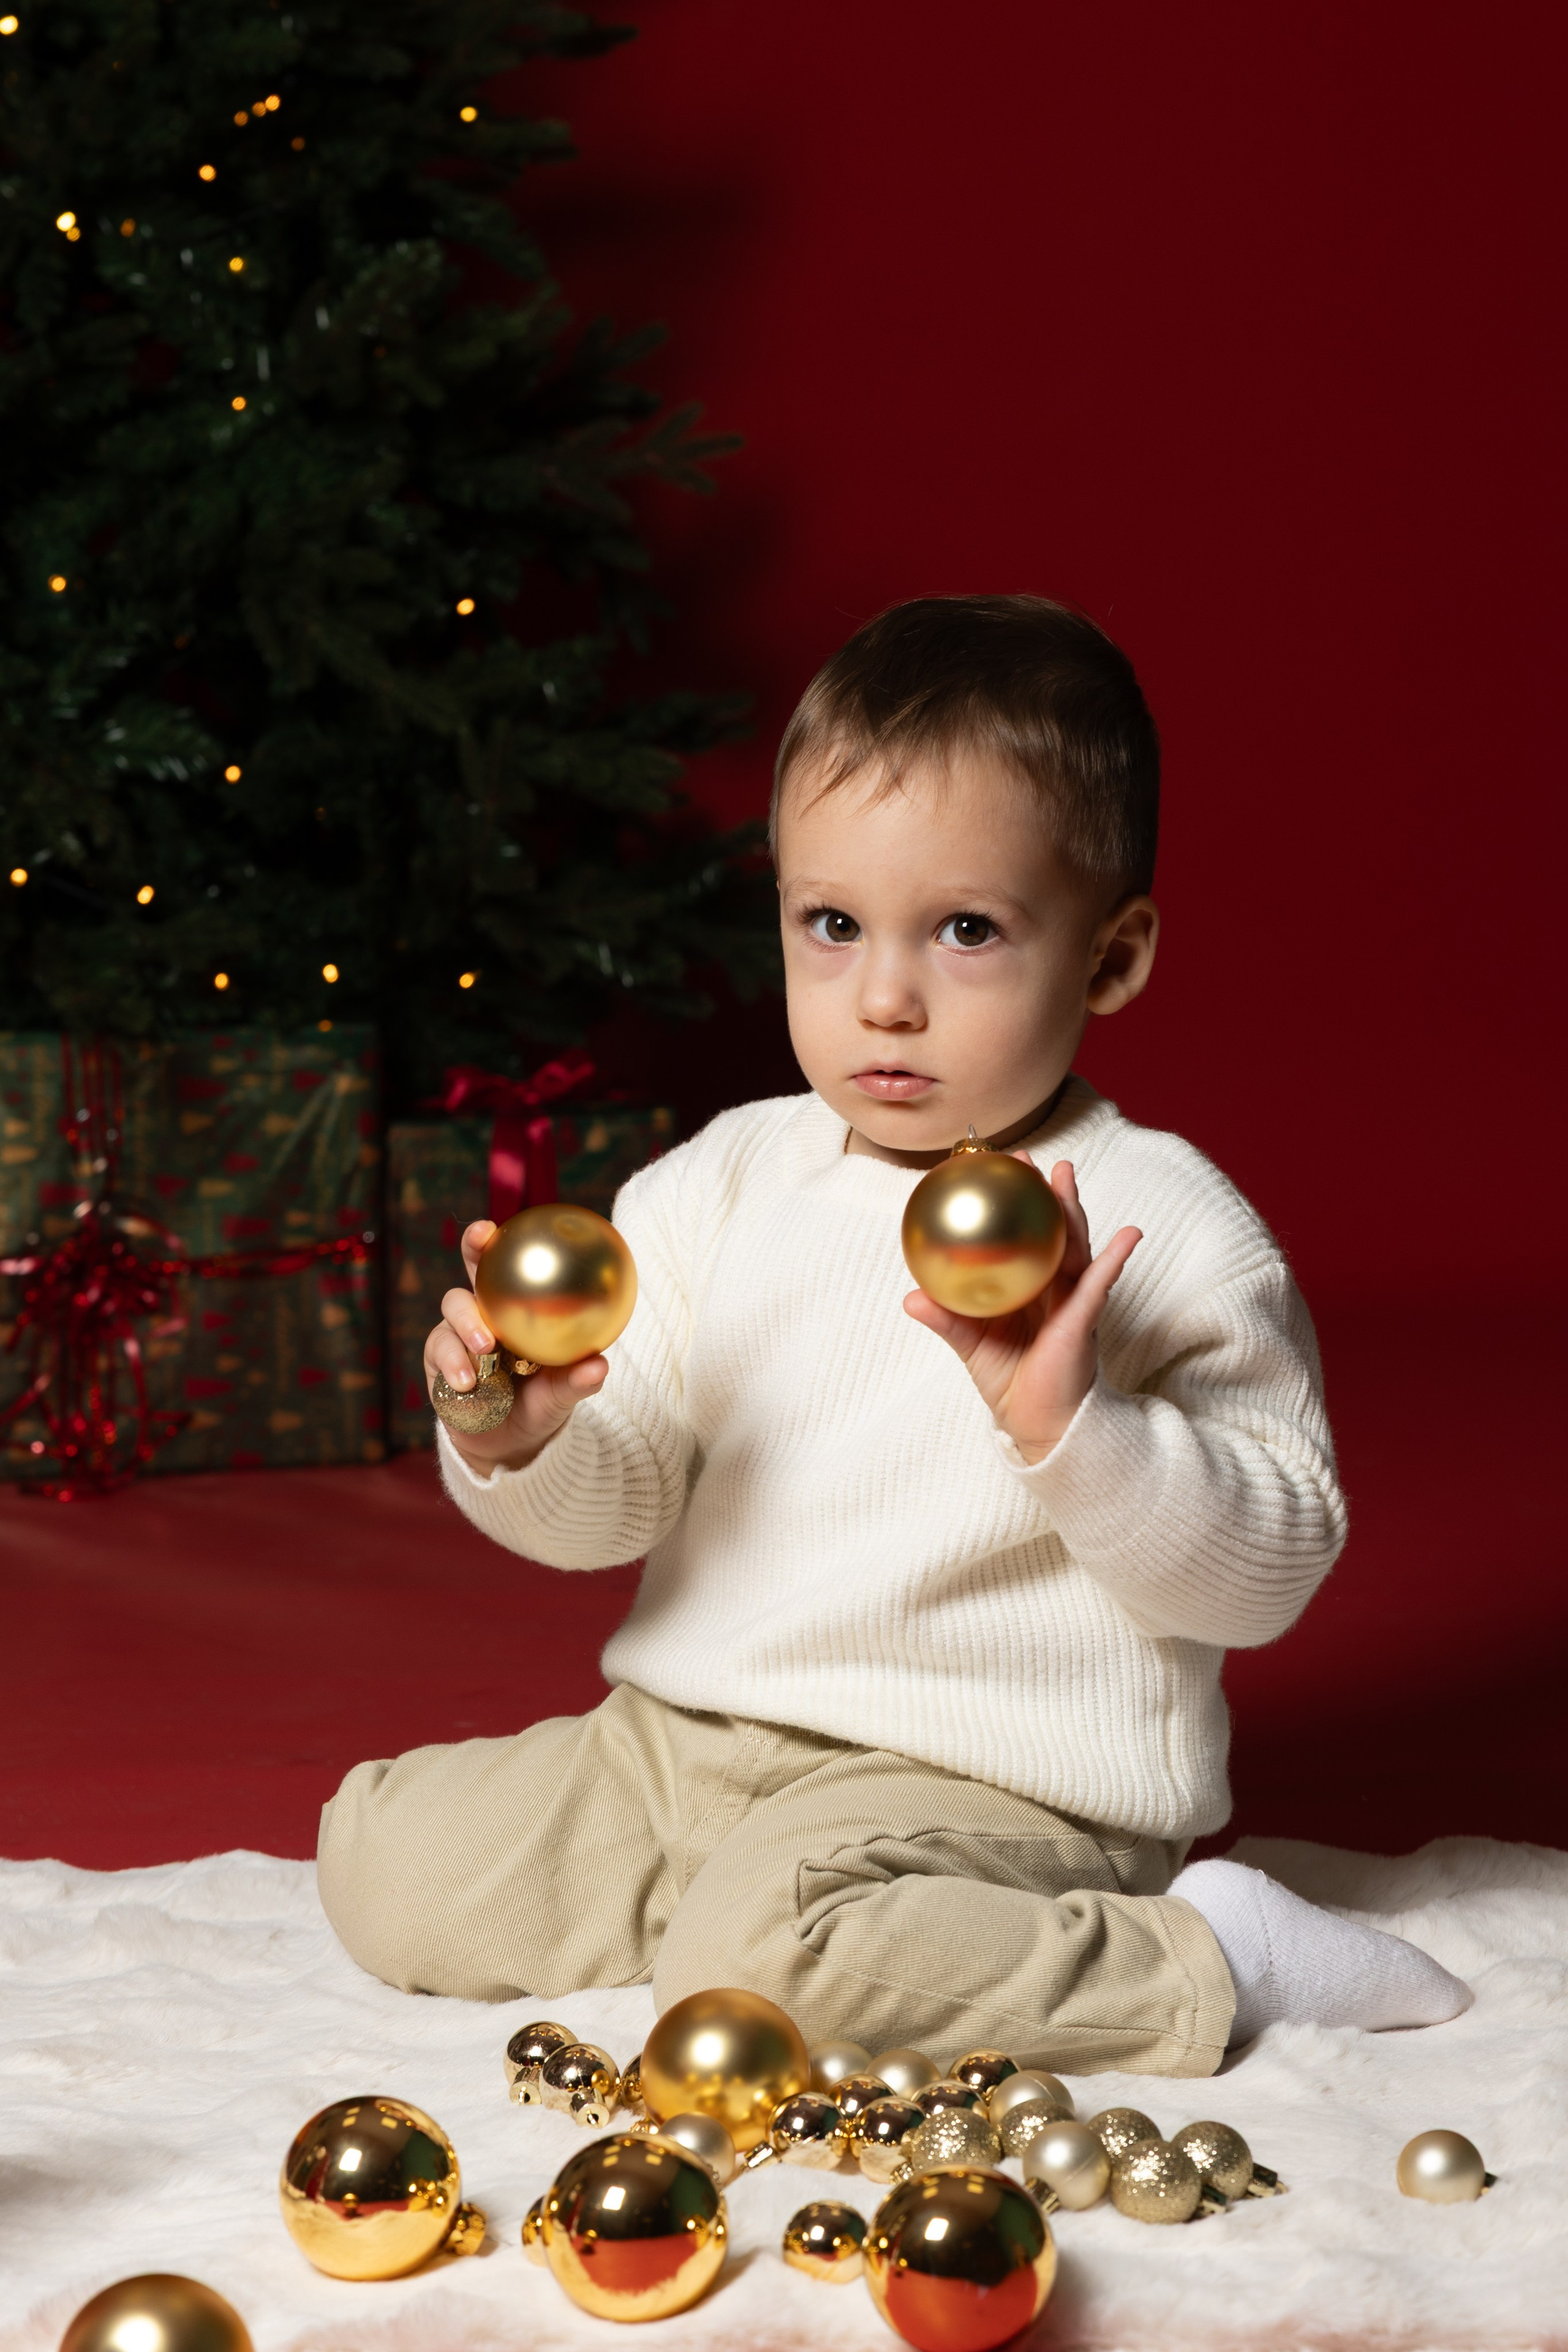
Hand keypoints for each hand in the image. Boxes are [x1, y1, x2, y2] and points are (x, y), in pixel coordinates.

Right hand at [424, 1219, 607, 1475]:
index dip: (504, 1240)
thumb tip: (599, 1364)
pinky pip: (440, 1356)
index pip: (507, 1266)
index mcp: (512, 1309)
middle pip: (473, 1269)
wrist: (511, 1445)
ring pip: (452, 1313)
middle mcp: (481, 1315)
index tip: (505, 1223)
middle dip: (473, 1249)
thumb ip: (577, 1379)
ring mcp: (455, 1338)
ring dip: (468, 1325)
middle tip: (481, 1242)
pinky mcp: (437, 1366)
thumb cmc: (540, 1404)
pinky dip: (455, 1365)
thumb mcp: (562, 1393)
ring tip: (485, 1346)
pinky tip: (469, 1382)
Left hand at [903, 1159, 1139, 1463]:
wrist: (1038, 1424)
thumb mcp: (970, 1345)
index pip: (1020, 1237)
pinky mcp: (1086, 1320)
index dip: (1010, 1207)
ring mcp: (1073, 1300)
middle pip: (1050, 1231)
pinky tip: (1129, 1235)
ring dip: (1072, 1209)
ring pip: (1075, 1246)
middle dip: (1042, 1193)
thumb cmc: (1009, 1382)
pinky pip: (1100, 1284)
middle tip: (1028, 1159)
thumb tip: (911, 1297)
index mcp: (1026, 1288)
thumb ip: (946, 1320)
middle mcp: (1052, 1288)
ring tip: (1067, 1174)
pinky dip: (1114, 1259)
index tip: (993, 1172)